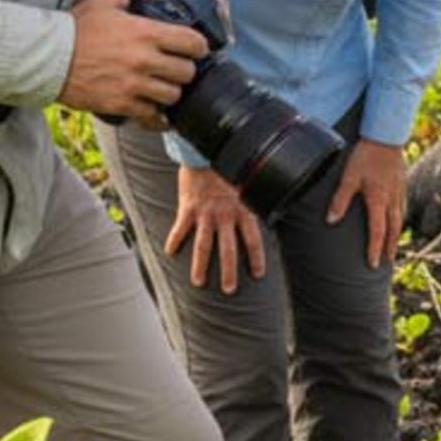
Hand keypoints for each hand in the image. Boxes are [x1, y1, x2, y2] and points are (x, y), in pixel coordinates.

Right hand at [61, 0, 207, 125]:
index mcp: (144, 33)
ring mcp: (133, 85)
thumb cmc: (75, 28)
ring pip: (173, 95)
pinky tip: (155, 111)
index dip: (198, 46)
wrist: (45, 58)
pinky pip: (152, 117)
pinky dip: (157, 116)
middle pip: (187, 72)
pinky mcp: (120, 105)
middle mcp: (143, 60)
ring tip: (163, 87)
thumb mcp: (106, 1)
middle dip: (185, 70)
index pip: (192, 42)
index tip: (195, 47)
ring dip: (171, 92)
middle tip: (177, 68)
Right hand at [165, 164, 266, 291]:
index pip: (252, 240)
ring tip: (198, 282)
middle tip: (228, 289)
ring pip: (203, 246)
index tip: (257, 274)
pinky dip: (174, 241)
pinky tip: (169, 253)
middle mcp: (225, 215)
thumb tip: (271, 207)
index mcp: (243, 210)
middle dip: (228, 272)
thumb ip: (254, 199)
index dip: (256, 258)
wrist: (209, 151)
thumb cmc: (230, 166)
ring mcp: (205, 214)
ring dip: (200, 266)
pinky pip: (180, 229)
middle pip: (228, 250)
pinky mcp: (188, 208)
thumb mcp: (248, 183)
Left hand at [327, 139, 406, 267]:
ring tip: (392, 246)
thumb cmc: (365, 155)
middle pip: (393, 229)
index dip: (374, 249)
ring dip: (396, 235)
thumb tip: (331, 221)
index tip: (372, 264)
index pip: (377, 231)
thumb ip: (340, 199)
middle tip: (386, 262)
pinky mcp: (402, 183)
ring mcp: (399, 191)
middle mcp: (392, 199)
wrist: (385, 136)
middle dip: (389, 247)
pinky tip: (397, 218)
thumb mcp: (349, 177)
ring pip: (400, 218)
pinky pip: (403, 206)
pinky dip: (399, 218)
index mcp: (378, 200)